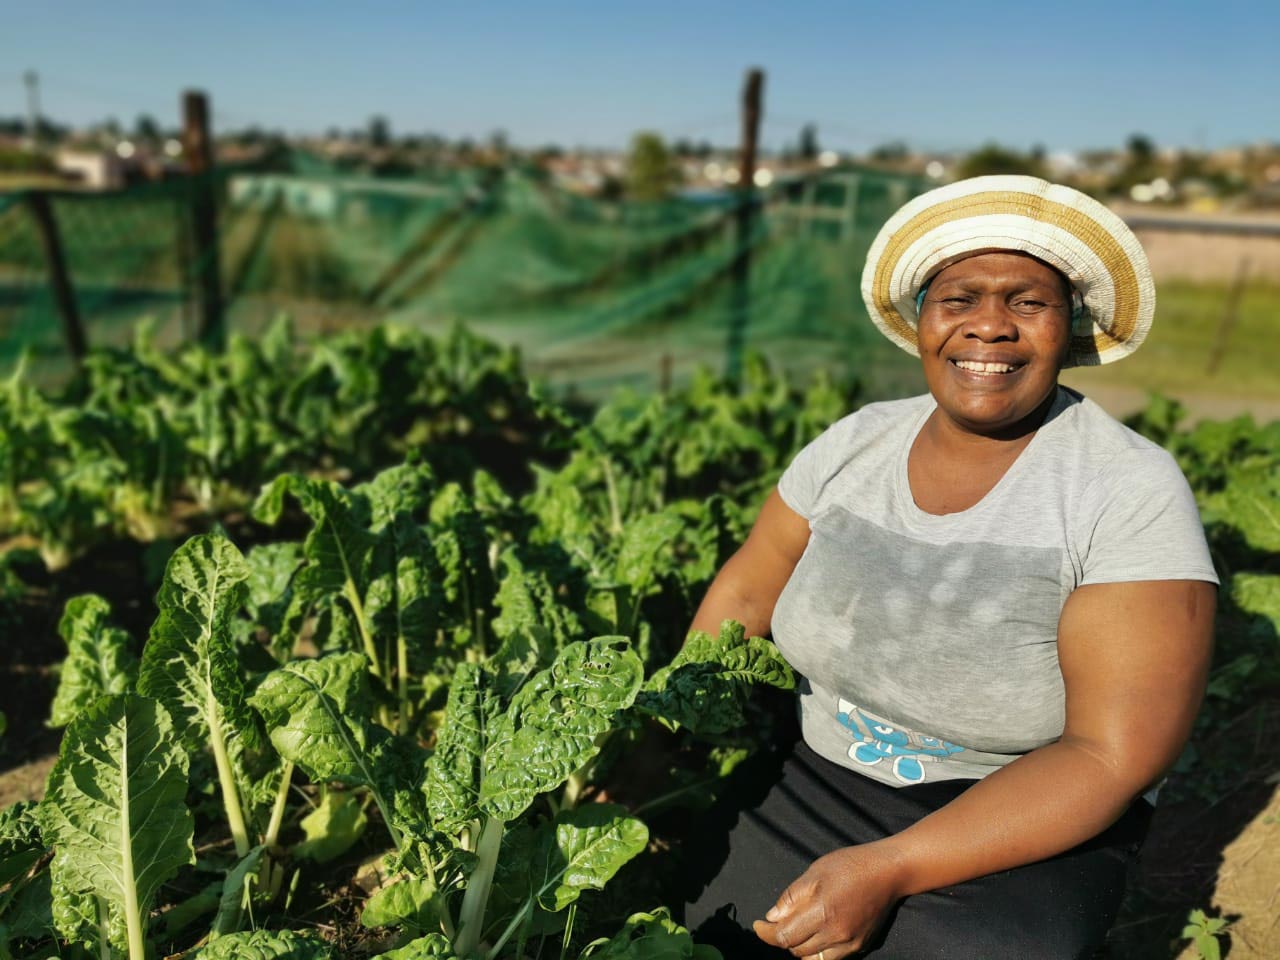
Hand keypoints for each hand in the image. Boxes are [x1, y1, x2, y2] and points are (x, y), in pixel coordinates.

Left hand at [752, 842, 905, 958]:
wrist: (889, 872)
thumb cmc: (851, 865)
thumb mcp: (815, 871)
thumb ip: (791, 897)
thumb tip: (772, 918)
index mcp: (822, 913)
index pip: (784, 937)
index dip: (766, 933)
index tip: (758, 925)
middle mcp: (836, 934)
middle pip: (797, 951)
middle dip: (782, 938)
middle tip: (778, 922)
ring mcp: (850, 944)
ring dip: (800, 948)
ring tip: (798, 929)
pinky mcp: (860, 946)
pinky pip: (832, 959)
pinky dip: (819, 952)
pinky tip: (817, 934)